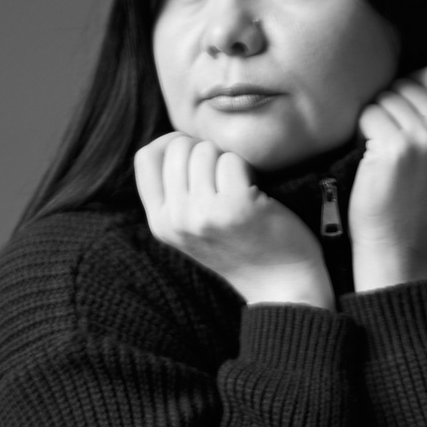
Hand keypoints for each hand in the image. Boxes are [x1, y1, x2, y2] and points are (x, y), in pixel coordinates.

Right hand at [135, 133, 334, 308]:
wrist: (280, 285)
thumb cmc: (241, 247)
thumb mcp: (191, 229)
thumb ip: (175, 194)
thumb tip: (175, 141)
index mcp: (160, 223)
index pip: (145, 157)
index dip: (171, 143)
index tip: (195, 153)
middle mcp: (176, 219)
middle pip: (178, 148)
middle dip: (205, 151)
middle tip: (226, 177)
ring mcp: (203, 214)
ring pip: (205, 150)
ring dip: (228, 160)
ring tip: (240, 188)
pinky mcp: (234, 208)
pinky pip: (232, 160)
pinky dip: (248, 169)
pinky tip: (255, 193)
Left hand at [348, 66, 426, 292]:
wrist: (399, 244)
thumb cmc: (411, 195)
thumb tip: (403, 63)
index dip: (410, 87)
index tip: (403, 118)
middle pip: (405, 83)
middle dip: (389, 105)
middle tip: (389, 144)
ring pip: (385, 97)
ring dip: (374, 120)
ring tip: (381, 154)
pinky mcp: (398, 148)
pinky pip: (367, 114)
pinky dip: (361, 132)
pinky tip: (371, 159)